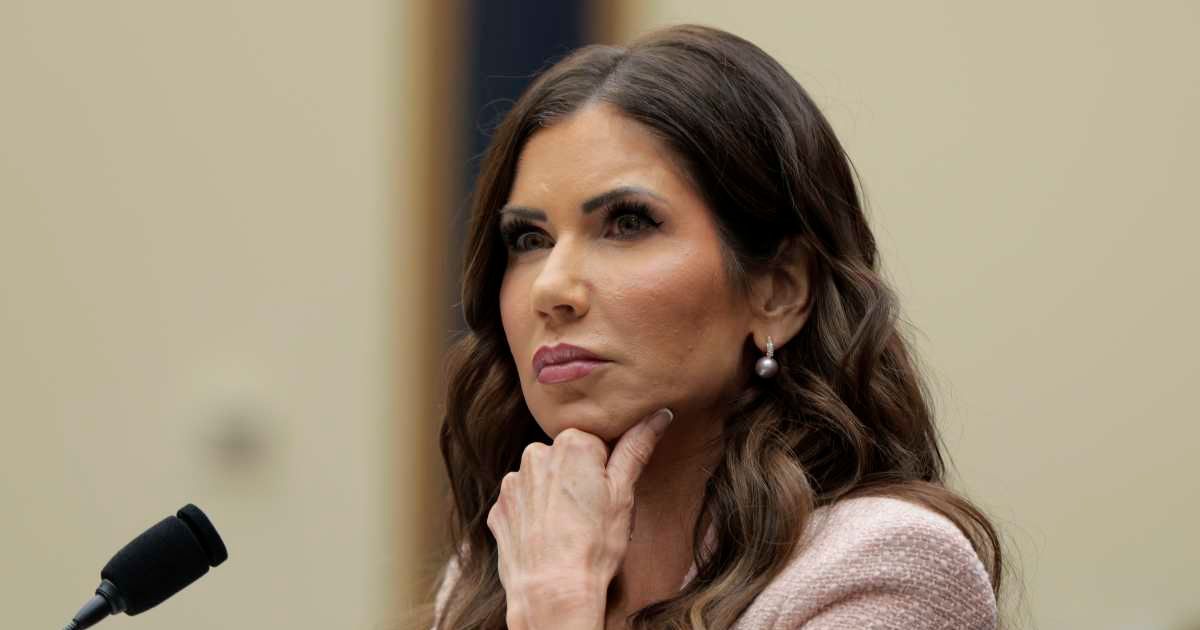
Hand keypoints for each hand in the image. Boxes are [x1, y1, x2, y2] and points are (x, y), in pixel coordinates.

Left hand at [486, 407, 674, 629]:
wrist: (552, 591)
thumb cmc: (595, 544)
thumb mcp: (624, 494)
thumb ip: (636, 448)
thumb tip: (658, 414)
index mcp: (572, 443)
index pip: (595, 444)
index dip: (605, 472)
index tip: (605, 496)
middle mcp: (536, 454)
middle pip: (565, 459)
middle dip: (577, 479)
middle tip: (589, 515)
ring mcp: (513, 482)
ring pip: (542, 481)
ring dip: (552, 497)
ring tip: (567, 530)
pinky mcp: (499, 509)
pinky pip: (521, 504)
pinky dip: (533, 517)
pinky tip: (546, 537)